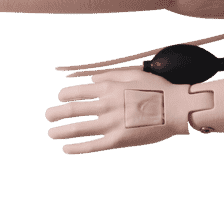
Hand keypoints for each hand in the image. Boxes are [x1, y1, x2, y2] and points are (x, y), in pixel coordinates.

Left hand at [45, 69, 214, 155]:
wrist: (176, 109)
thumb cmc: (158, 89)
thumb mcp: (134, 75)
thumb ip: (110, 76)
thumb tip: (91, 81)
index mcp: (108, 87)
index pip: (77, 91)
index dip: (64, 95)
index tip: (60, 98)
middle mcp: (105, 105)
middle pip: (72, 109)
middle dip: (56, 113)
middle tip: (48, 116)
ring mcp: (110, 124)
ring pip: (77, 128)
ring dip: (60, 131)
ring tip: (51, 133)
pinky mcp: (117, 141)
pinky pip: (91, 145)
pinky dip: (76, 148)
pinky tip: (66, 149)